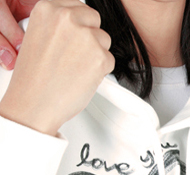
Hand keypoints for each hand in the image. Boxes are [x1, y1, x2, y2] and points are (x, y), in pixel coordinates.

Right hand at [0, 0, 113, 135]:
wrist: (34, 103)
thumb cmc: (34, 78)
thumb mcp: (39, 37)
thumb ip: (59, 26)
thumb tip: (79, 24)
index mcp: (48, 9)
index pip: (78, 7)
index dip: (80, 24)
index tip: (76, 35)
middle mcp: (67, 18)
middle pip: (94, 20)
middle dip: (90, 37)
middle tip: (76, 55)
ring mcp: (86, 37)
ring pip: (104, 41)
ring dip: (96, 55)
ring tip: (76, 69)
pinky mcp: (100, 56)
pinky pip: (110, 61)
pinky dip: (101, 71)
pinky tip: (83, 78)